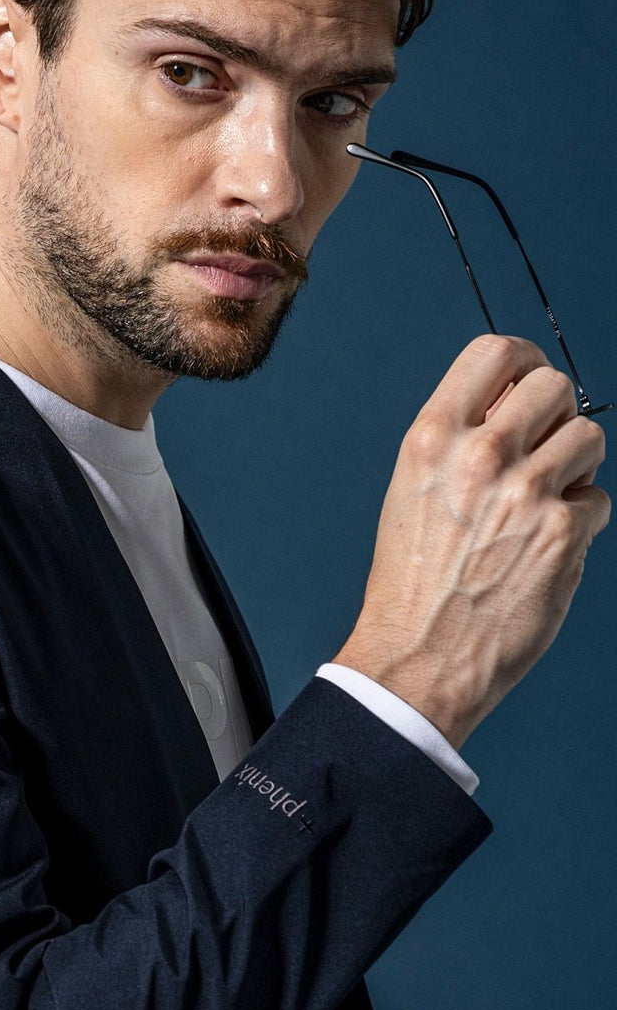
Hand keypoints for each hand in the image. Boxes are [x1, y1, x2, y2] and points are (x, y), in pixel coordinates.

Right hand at [333, 334, 609, 749]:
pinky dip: (579, 523)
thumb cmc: (412, 584)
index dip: (522, 362)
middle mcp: (478, 456)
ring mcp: (525, 492)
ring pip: (589, 438)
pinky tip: (543, 549)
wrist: (418, 657)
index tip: (526, 385)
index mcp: (431, 439)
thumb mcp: (412, 493)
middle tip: (540, 453)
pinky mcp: (562, 533)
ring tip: (542, 504)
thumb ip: (458, 443)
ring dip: (576, 468)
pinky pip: (597, 501)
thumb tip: (511, 408)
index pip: (495, 353)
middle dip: (556, 416)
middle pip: (553, 387)